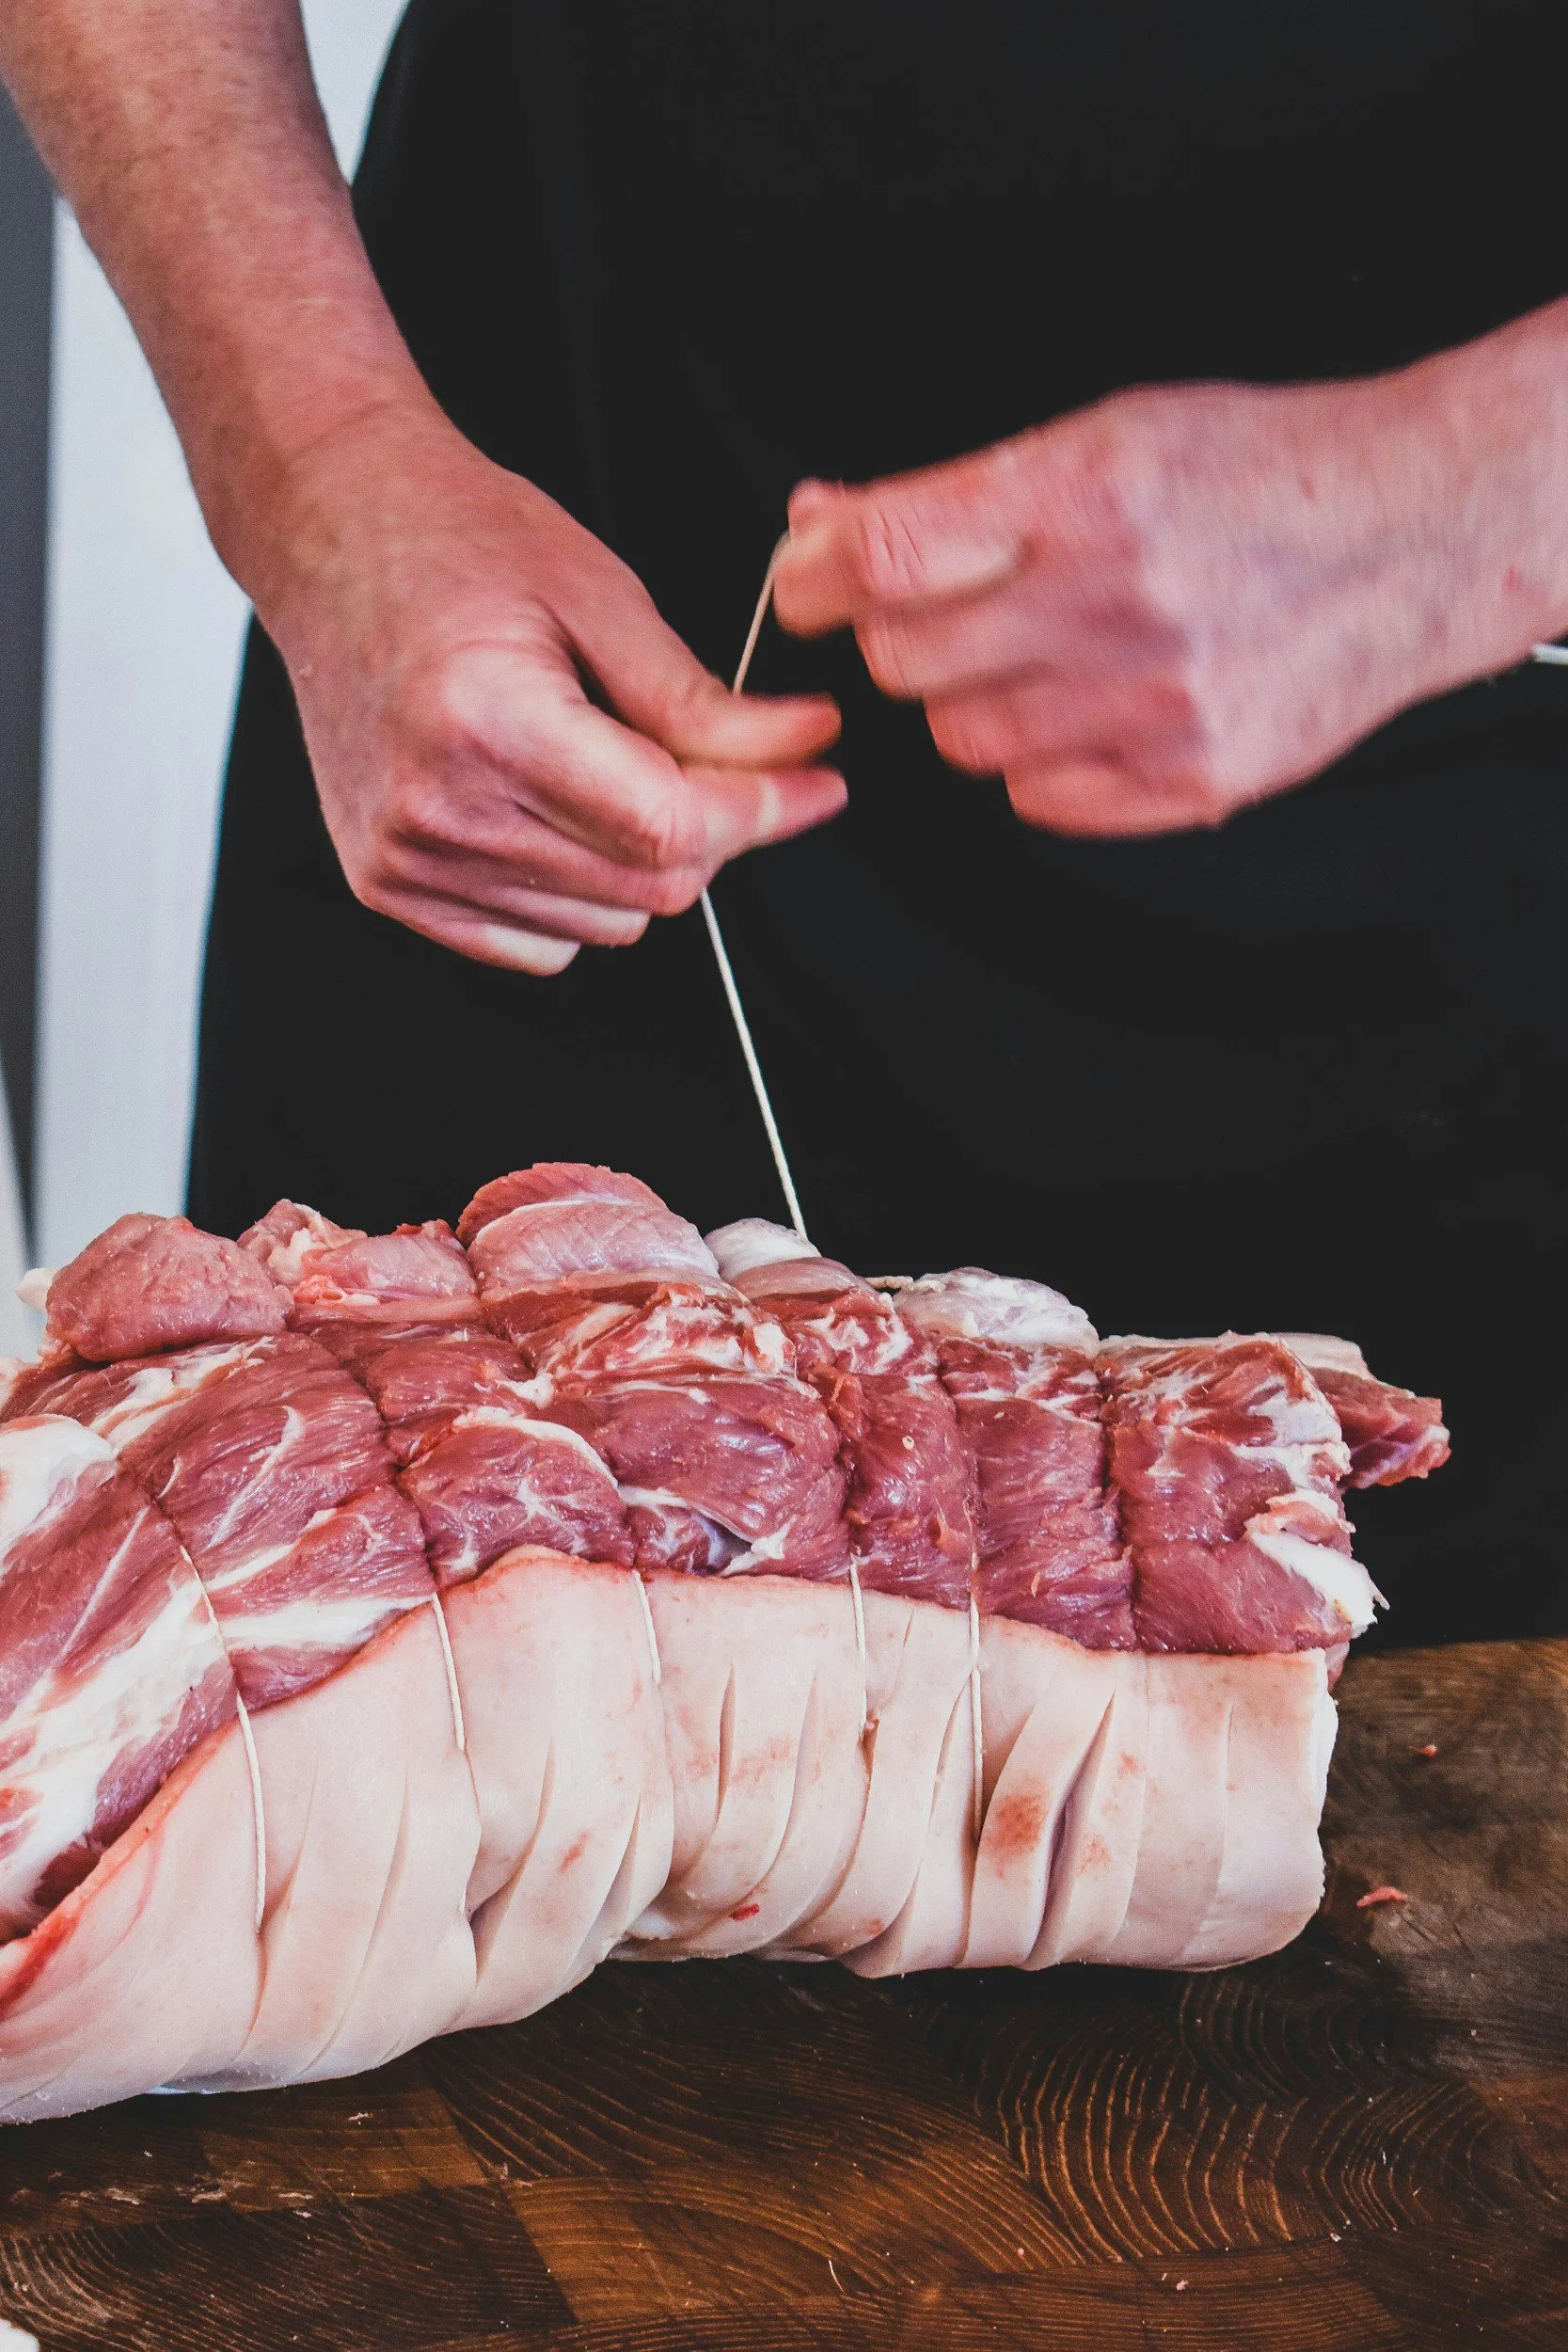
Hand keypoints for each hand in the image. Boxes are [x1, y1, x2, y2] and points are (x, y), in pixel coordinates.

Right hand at [254, 402, 844, 970]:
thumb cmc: (454, 539)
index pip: (668, 826)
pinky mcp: (389, 886)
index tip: (816, 784)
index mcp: (486, 722)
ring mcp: (404, 858)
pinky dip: (578, 895)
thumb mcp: (600, 596)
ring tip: (606, 764)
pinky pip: (540, 943)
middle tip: (713, 759)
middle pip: (648, 887)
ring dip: (642, 862)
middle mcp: (436, 806)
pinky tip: (555, 812)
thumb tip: (803, 750)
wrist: (331, 529)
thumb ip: (702, 701)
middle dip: (711, 831)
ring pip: (606, 924)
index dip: (763, 811)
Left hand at [772, 314, 1567, 835]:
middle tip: (952, 612)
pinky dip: (1039, 761)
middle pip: (905, 662)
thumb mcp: (1109, 436)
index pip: (886, 554)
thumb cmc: (1259, 475)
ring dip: (972, 703)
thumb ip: (957, 495)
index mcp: (1088, 492)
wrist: (1414, 538)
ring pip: (962, 740)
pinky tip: (1091, 707)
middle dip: (900, 638)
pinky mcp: (1188, 778)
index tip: (803, 584)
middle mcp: (1117, 600)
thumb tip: (821, 526)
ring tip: (1045, 653)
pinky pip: (1037, 800)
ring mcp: (1155, 703)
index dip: (813, 578)